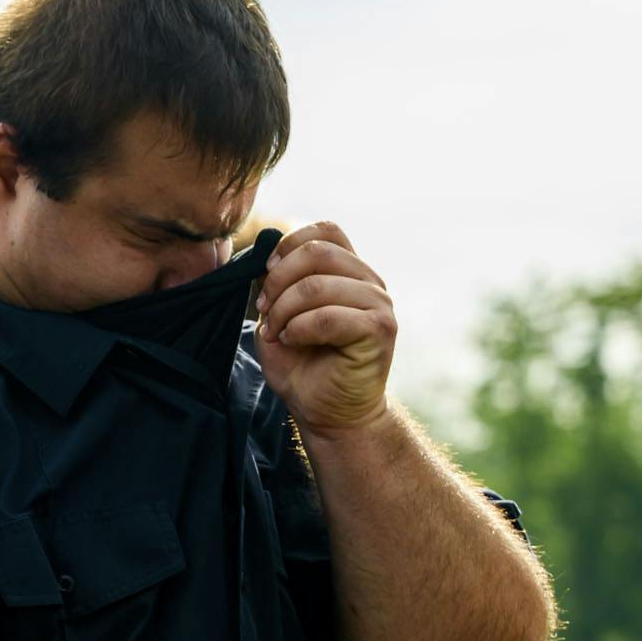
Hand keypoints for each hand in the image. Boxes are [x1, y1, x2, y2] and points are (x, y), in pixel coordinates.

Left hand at [253, 223, 395, 432]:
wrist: (326, 410)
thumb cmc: (301, 363)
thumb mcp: (276, 314)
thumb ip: (273, 281)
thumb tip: (261, 252)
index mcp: (348, 271)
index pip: (325, 230)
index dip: (287, 246)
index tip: (265, 275)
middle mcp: (369, 281)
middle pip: (316, 252)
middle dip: (277, 281)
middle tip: (265, 311)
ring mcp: (379, 304)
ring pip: (315, 285)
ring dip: (283, 311)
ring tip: (279, 333)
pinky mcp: (380, 330)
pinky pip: (327, 316)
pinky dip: (299, 328)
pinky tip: (294, 341)